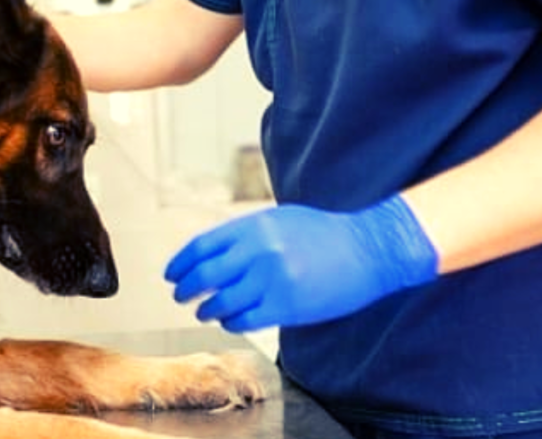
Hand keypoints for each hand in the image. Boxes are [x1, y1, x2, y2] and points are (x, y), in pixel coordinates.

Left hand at [164, 195, 437, 331]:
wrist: (370, 249)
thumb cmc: (323, 233)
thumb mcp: (278, 220)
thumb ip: (243, 235)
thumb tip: (209, 254)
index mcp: (252, 227)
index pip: (201, 247)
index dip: (180, 264)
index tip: (170, 275)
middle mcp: (258, 252)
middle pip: (203, 276)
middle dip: (185, 289)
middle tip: (180, 296)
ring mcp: (272, 281)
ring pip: (221, 302)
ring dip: (206, 310)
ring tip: (204, 312)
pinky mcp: (287, 307)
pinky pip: (244, 320)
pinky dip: (230, 322)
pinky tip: (229, 320)